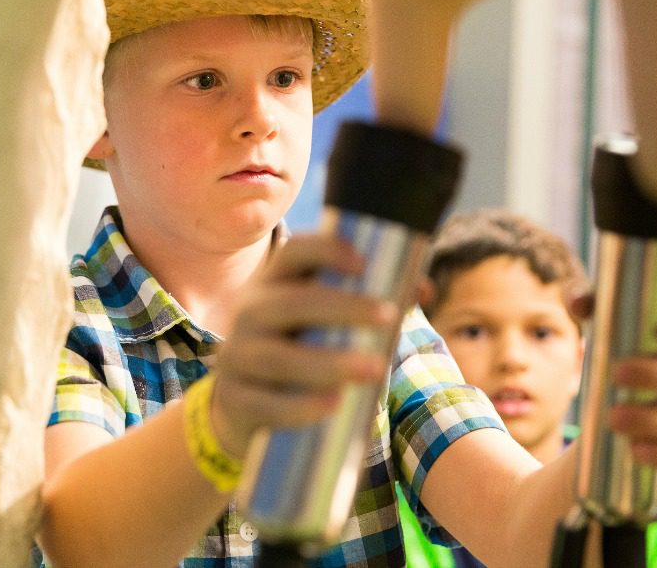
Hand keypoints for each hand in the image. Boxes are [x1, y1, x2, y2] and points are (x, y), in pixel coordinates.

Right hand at [209, 234, 396, 455]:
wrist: (239, 405)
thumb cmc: (296, 352)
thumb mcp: (319, 324)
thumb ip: (365, 306)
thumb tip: (421, 289)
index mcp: (273, 285)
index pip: (292, 253)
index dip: (326, 251)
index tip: (363, 262)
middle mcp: (250, 314)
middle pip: (289, 303)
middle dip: (341, 307)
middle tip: (388, 316)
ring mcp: (237, 358)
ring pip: (278, 357)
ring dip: (328, 361)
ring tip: (375, 369)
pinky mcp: (235, 400)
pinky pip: (264, 403)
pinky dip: (299, 406)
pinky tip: (332, 405)